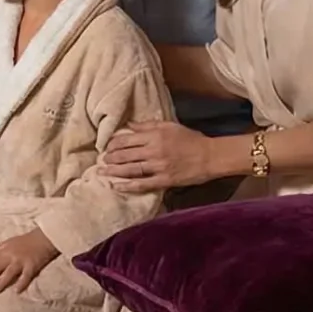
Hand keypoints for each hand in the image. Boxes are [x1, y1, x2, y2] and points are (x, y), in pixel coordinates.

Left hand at [0, 229, 59, 294]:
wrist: (45, 238)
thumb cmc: (27, 240)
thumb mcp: (9, 242)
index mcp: (5, 249)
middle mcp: (11, 255)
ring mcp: (21, 261)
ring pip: (9, 273)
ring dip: (2, 282)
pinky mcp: (32, 266)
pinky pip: (26, 276)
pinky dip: (21, 284)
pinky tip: (17, 291)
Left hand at [100, 120, 216, 192]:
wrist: (210, 156)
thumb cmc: (190, 139)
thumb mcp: (169, 126)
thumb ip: (148, 125)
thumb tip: (129, 124)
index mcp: (155, 136)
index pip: (127, 139)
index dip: (114, 143)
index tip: (107, 146)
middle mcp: (154, 151)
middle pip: (126, 155)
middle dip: (111, 158)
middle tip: (103, 160)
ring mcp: (158, 167)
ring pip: (131, 169)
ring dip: (115, 171)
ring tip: (103, 171)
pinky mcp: (164, 180)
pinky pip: (143, 184)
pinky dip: (129, 186)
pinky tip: (117, 187)